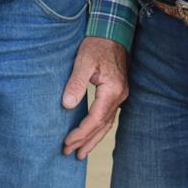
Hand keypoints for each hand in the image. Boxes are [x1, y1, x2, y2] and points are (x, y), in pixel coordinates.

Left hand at [61, 37, 128, 159]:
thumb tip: (67, 105)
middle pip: (103, 126)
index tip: (67, 142)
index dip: (81, 133)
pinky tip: (92, 134)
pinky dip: (99, 128)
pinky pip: (108, 116)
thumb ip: (76, 83)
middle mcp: (119, 96)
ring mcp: (120, 95)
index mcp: (112, 90)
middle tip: (70, 154)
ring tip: (81, 153)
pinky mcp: (117, 92)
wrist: (112, 32)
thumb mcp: (83, 61)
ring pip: (107, 124)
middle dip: (86, 141)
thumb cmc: (97, 45)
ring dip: (94, 139)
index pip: (95, 119)